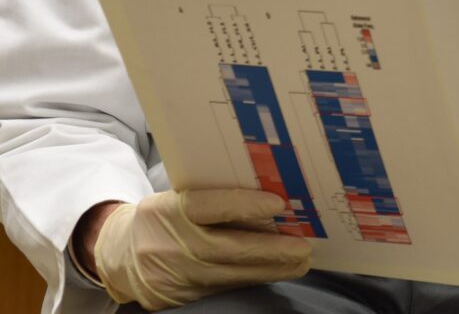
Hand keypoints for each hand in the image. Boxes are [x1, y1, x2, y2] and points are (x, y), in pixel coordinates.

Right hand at [92, 189, 311, 309]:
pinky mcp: (178, 298)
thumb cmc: (160, 216)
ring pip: (230, 275)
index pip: (213, 207)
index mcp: (171, 209)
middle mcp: (173, 244)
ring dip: (269, 270)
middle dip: (271, 250)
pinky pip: (222, 289)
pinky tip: (272, 273)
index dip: (246, 206)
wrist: (118, 253)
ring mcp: (174, 276)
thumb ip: (213, 197)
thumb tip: (265, 199)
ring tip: (299, 262)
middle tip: (304, 247)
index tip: (279, 205)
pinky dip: (251, 280)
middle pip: (229, 249)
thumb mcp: (177, 197)